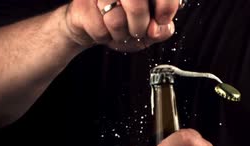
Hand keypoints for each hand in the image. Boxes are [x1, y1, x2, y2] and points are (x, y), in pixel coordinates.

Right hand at [65, 0, 179, 51]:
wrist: (90, 24)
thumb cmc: (122, 22)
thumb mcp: (148, 28)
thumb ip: (162, 28)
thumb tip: (158, 28)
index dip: (166, 7)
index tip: (162, 20)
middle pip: (136, 5)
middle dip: (140, 26)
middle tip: (137, 30)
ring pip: (116, 20)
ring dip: (120, 34)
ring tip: (118, 30)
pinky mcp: (83, 4)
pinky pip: (99, 29)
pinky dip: (105, 37)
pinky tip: (104, 29)